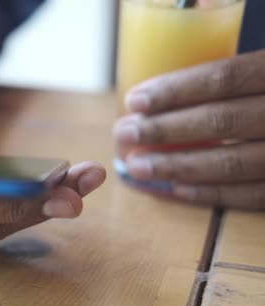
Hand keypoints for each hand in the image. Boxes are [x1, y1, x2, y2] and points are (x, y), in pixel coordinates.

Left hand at [114, 50, 264, 208]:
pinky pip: (250, 196)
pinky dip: (208, 195)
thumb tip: (186, 38)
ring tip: (137, 166)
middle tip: (125, 133)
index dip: (174, 90)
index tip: (135, 100)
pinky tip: (173, 190)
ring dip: (176, 166)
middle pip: (219, 122)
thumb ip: (239, 66)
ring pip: (231, 163)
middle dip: (164, 130)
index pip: (223, 79)